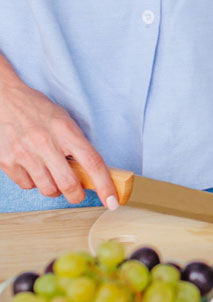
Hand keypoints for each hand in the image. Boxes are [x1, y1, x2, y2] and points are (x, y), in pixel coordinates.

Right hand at [0, 81, 117, 207]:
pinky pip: (27, 185)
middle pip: (69, 184)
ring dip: (54, 188)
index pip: (93, 163)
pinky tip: (33, 167)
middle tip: (77, 193)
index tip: (112, 202)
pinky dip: (34, 183)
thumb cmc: (38, 110)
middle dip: (77, 195)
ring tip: (52, 173)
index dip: (105, 186)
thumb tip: (93, 173)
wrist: (3, 99)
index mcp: (66, 131)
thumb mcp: (65, 121)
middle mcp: (45, 143)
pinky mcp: (7, 162)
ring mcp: (24, 153)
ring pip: (48, 189)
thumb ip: (77, 145)